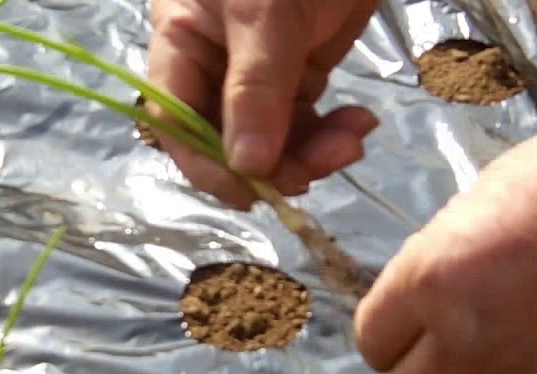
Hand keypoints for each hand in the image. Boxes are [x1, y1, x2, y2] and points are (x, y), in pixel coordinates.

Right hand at [145, 0, 380, 208]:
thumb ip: (255, 89)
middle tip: (326, 162)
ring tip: (353, 139)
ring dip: (313, 152)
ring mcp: (260, 72)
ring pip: (273, 139)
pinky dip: (332, 134)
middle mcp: (214, 66)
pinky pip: (307, 123)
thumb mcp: (265, 13)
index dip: (209, 166)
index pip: (177, 125)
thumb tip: (246, 167)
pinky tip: (359, 124)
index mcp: (182, 45)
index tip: (253, 192)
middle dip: (276, 161)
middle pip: (229, 140)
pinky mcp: (301, 71)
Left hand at [353, 103, 536, 373]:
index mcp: (425, 280)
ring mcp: (516, 369)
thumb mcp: (475, 203)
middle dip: (428, 366)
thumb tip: (429, 292)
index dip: (391, 334)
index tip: (410, 326)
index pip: (373, 343)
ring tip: (504, 348)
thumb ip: (440, 259)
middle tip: (457, 338)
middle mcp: (461, 335)